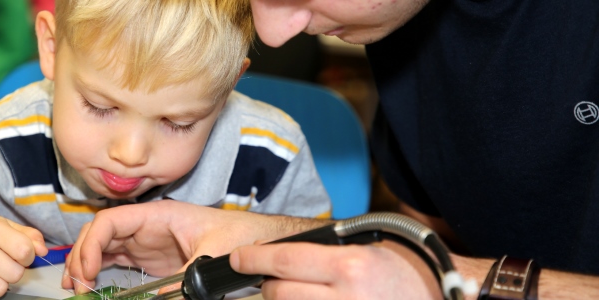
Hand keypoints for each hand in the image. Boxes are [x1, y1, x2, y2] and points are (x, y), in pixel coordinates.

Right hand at [63, 200, 323, 293]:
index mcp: (158, 214)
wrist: (257, 240)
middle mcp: (146, 225)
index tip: (87, 270)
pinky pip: (114, 261)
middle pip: (100, 234)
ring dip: (85, 263)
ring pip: (102, 247)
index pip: (112, 221)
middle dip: (82, 255)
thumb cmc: (238, 235)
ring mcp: (145, 241)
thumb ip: (186, 278)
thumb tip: (163, 298)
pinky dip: (97, 270)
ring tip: (75, 286)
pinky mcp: (149, 257)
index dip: (92, 243)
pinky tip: (88, 284)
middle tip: (77, 284)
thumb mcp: (212, 256)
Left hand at [229, 240, 442, 298]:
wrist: (434, 298)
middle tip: (279, 280)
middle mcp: (346, 298)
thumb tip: (274, 258)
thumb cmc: (398, 276)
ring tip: (303, 295)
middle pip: (279, 293)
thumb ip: (321, 255)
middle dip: (271, 285)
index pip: (284, 260)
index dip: (253, 259)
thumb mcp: (364, 253)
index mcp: (350, 267)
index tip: (238, 259)